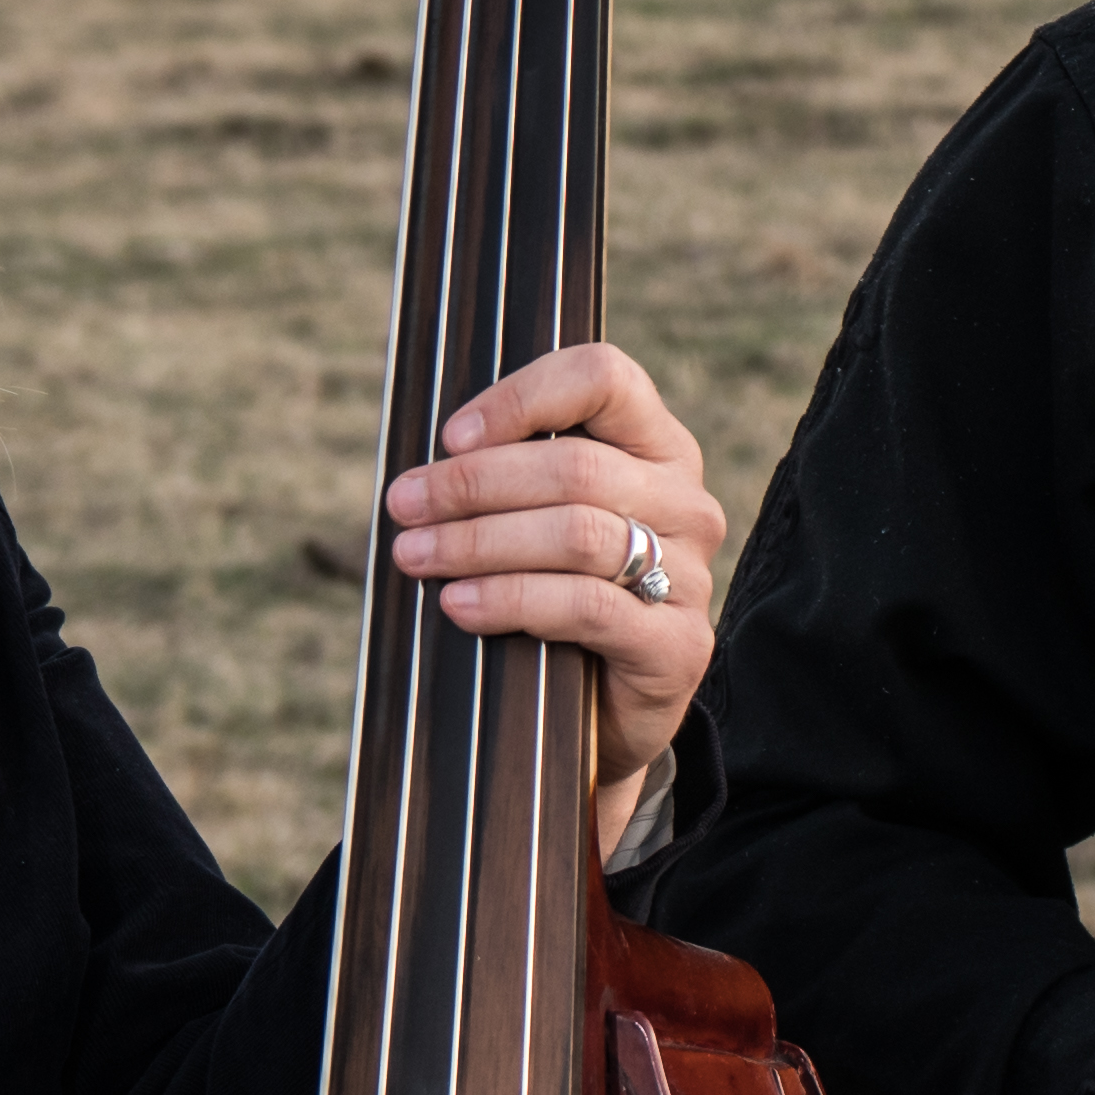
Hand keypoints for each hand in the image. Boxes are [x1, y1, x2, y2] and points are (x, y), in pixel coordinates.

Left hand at [382, 341, 727, 861]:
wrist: (603, 716)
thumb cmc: (554, 598)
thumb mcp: (538, 522)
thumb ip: (509, 477)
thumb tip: (419, 469)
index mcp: (657, 446)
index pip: (604, 378)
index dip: (523, 398)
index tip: (451, 436)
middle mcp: (686, 500)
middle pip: (576, 467)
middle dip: (473, 484)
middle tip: (404, 505)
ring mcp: (690, 574)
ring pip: (578, 534)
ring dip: (480, 541)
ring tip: (416, 556)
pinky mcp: (678, 644)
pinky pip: (587, 606)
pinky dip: (511, 600)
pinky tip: (459, 605)